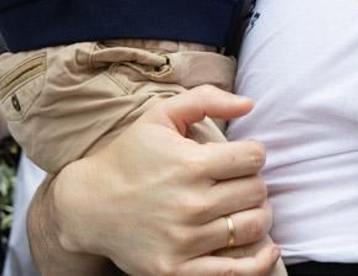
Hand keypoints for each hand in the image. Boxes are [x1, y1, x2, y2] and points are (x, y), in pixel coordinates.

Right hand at [41, 85, 277, 275]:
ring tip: (243, 207)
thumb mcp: (160, 115)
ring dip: (257, 215)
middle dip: (253, 183)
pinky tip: (268, 250)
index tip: (240, 156)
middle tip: (238, 181)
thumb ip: (206, 99)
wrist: (88, 205)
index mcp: (190, 164)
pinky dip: (260, 261)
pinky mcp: (177, 269)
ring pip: (252, 227)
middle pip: (257, 192)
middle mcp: (191, 204)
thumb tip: (249, 104)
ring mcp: (185, 241)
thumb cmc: (129, 156)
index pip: (254, 158)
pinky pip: (235, 273)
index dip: (252, 153)